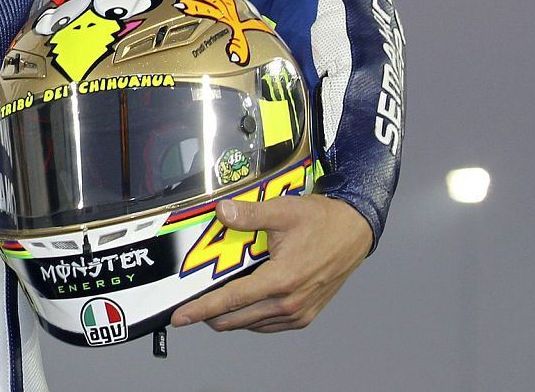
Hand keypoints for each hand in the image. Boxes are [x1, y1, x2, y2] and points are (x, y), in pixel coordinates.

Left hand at [170, 194, 371, 332]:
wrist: (354, 231)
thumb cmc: (322, 221)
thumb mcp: (282, 211)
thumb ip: (249, 214)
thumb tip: (221, 211)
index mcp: (282, 280)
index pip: (231, 300)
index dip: (201, 310)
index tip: (180, 318)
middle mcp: (290, 303)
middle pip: (237, 318)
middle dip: (211, 314)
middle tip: (192, 304)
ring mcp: (299, 312)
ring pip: (252, 324)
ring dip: (231, 316)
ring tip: (214, 301)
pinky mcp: (305, 315)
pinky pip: (269, 324)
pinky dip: (251, 318)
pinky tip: (243, 304)